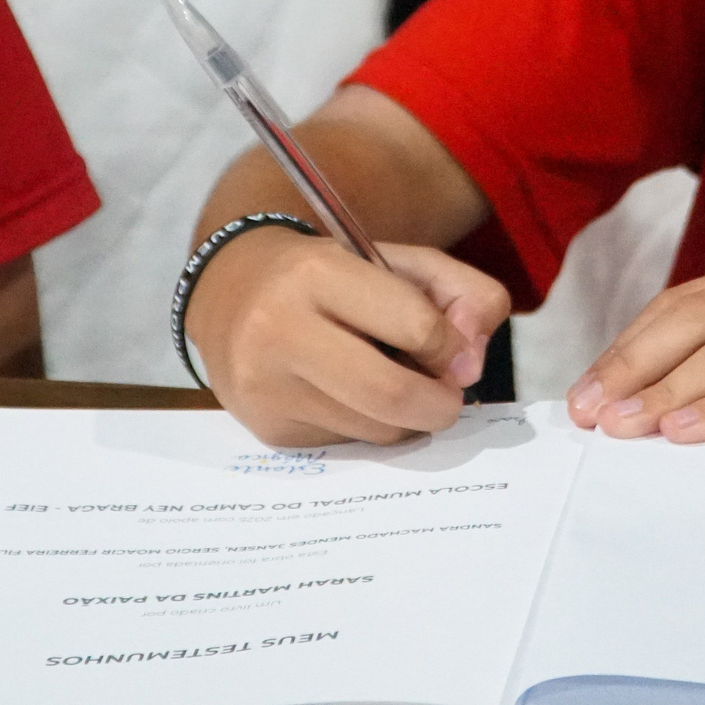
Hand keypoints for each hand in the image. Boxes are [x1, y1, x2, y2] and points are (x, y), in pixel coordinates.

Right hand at [184, 228, 510, 447]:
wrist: (232, 293)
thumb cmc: (331, 275)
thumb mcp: (399, 260)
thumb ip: (462, 293)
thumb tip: (472, 365)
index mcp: (317, 273)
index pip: (415, 326)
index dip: (451, 346)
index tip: (454, 350)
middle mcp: (280, 330)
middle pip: (392, 394)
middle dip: (440, 404)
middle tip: (448, 396)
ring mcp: (267, 387)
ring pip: (375, 430)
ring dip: (406, 419)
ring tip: (393, 382)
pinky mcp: (267, 429)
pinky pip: (348, 444)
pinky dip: (368, 426)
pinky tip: (351, 395)